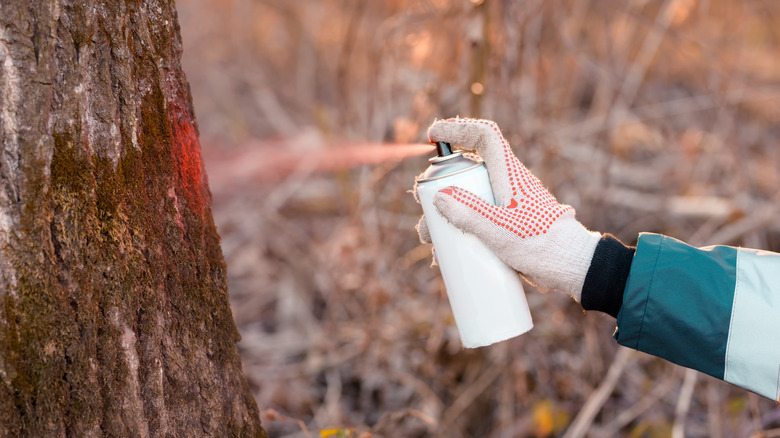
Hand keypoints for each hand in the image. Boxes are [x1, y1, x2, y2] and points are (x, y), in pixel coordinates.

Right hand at [426, 118, 600, 299]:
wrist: (571, 268)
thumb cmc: (543, 245)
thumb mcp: (501, 232)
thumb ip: (470, 215)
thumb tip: (439, 197)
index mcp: (509, 175)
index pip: (484, 137)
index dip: (458, 129)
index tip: (433, 136)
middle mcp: (506, 185)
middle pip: (465, 173)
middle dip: (439, 191)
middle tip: (425, 216)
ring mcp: (505, 205)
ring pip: (467, 200)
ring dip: (444, 217)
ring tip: (431, 242)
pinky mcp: (505, 225)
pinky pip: (475, 220)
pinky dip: (458, 232)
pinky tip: (447, 256)